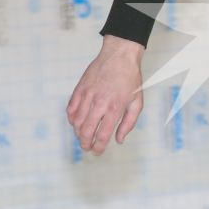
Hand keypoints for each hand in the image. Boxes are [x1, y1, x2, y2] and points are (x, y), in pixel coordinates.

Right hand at [66, 35, 145, 153]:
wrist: (119, 56)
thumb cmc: (130, 79)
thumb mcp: (137, 102)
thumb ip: (129, 123)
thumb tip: (119, 140)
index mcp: (115, 108)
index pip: (103, 135)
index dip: (99, 147)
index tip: (97, 152)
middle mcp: (99, 103)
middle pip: (86, 131)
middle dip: (85, 144)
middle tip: (87, 148)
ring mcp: (87, 95)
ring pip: (76, 122)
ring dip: (78, 133)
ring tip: (83, 137)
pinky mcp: (79, 89)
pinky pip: (70, 109)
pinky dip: (71, 119)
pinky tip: (76, 122)